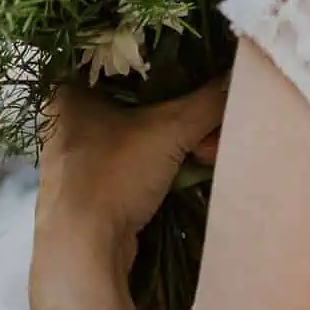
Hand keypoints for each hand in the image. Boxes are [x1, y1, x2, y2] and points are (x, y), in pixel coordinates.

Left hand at [30, 76, 228, 309]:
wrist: (81, 254)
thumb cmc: (111, 177)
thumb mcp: (169, 130)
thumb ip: (208, 99)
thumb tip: (241, 74)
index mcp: (67, 91)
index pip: (116, 54)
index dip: (158, 57)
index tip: (193, 63)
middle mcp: (67, 120)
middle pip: (138, 97)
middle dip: (183, 109)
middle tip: (211, 123)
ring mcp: (79, 156)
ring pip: (140, 130)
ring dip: (180, 137)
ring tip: (209, 151)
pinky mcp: (92, 186)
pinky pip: (136, 157)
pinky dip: (166, 159)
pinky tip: (197, 165)